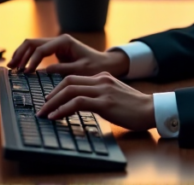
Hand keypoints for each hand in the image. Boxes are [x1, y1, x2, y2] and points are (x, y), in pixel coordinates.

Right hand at [7, 34, 129, 76]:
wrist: (106, 64)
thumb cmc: (96, 67)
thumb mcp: (81, 70)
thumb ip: (62, 70)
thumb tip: (43, 72)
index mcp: (64, 41)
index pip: (41, 49)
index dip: (31, 61)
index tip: (26, 73)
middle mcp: (58, 41)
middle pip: (32, 43)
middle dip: (20, 54)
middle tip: (11, 67)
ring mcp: (56, 45)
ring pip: (32, 45)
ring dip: (21, 55)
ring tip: (12, 67)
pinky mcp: (55, 52)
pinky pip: (37, 52)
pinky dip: (28, 58)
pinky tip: (21, 67)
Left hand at [38, 72, 154, 131]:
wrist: (152, 109)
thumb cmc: (135, 107)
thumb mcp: (115, 95)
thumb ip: (101, 94)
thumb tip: (84, 103)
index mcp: (103, 77)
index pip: (74, 79)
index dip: (58, 88)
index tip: (49, 100)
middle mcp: (101, 80)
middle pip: (68, 82)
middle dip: (51, 94)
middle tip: (42, 107)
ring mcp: (103, 90)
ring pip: (69, 90)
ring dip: (53, 102)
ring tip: (44, 113)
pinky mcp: (105, 102)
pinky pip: (77, 103)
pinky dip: (63, 109)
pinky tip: (56, 116)